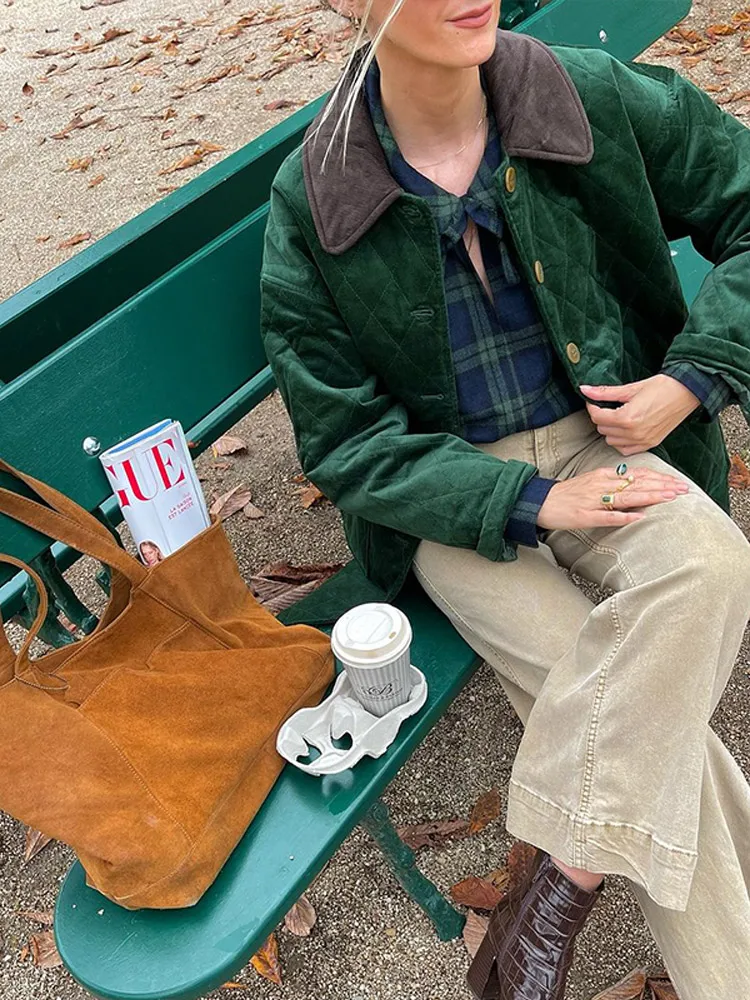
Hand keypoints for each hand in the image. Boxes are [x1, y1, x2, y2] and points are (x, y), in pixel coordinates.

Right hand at [537, 465, 689, 530]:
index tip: (678, 482)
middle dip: (662, 487)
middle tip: (683, 489)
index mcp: (604, 476)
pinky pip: (607, 516)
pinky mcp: (585, 516)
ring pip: (626, 497)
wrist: (541, 501)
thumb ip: (614, 482)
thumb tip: (637, 485)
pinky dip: (623, 516)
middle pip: (637, 484)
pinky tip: (639, 517)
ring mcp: (593, 500)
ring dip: (649, 497)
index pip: (637, 475)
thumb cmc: (568, 494)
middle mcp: (601, 485)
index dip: (659, 478)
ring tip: (669, 498)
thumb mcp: (592, 481)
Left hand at [579, 374, 700, 455]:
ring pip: (611, 441)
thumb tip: (584, 390)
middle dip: (602, 417)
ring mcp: (642, 441)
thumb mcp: (631, 388)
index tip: (594, 400)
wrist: (687, 392)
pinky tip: (626, 429)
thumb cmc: (661, 387)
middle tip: (608, 407)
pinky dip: (621, 441)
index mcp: (627, 418)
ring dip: (611, 430)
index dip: (592, 407)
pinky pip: (625, 449)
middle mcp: (633, 433)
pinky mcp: (650, 444)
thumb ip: (605, 392)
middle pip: (603, 429)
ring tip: (618, 417)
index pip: (597, 417)